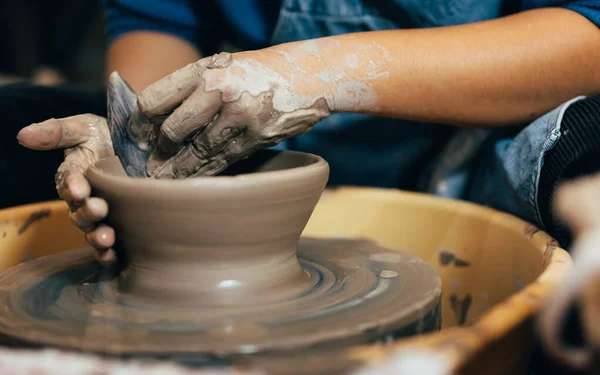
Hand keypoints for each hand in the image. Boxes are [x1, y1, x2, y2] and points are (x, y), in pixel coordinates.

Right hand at [17, 115, 116, 262]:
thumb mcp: (82, 127)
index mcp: (74, 177)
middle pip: (80, 212)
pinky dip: (108, 253)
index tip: (79, 188)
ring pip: (93, 230)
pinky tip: (112, 256)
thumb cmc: (105, 135)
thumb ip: (56, 132)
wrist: (138, 144)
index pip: (68, 184)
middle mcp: (86, 199)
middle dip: (88, 213)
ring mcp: (104, 213)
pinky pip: (110, 245)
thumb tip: (23, 135)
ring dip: (97, 236)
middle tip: (98, 209)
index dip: (71, 186)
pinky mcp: (122, 224)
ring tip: (106, 237)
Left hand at [138, 50, 331, 178]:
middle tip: (150, 166)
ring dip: (179, 170)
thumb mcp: (221, 67)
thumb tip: (156, 119)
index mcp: (205, 70)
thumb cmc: (257, 72)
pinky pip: (224, 159)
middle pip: (175, 131)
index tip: (137, 134)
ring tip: (164, 180)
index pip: (157, 99)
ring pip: (199, 152)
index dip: (141, 120)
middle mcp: (221, 91)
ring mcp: (241, 117)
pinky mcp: (258, 138)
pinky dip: (206, 171)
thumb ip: (192, 88)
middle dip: (160, 152)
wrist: (306, 76)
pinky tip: (195, 179)